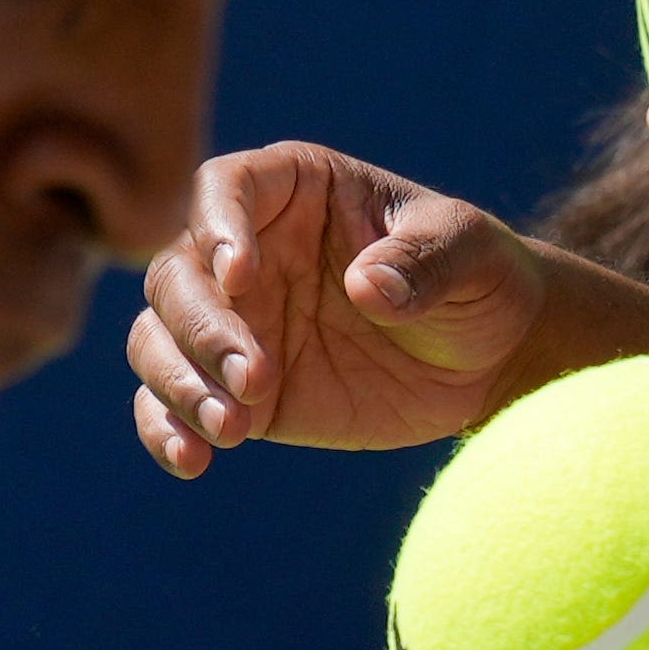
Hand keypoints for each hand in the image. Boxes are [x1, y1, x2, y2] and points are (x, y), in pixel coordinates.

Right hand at [127, 144, 546, 475]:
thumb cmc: (479, 280)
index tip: (240, 275)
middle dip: (201, 329)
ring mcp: (234, 323)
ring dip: (179, 383)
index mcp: (294, 191)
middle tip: (254, 380)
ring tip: (233, 428)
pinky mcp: (234, 390)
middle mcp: (245, 252)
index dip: (218, 227)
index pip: (225, 188)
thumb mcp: (471, 255)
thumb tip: (371, 287)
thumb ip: (425, 260)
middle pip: (177, 275)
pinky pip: (170, 404)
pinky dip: (168, 429)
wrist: (490, 362)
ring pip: (158, 339)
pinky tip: (194, 461)